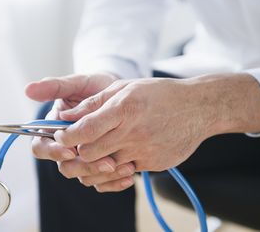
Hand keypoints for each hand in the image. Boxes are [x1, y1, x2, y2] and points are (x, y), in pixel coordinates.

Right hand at [25, 74, 136, 185]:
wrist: (123, 96)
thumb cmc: (97, 87)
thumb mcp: (79, 83)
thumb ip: (56, 87)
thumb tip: (28, 89)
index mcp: (54, 129)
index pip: (41, 147)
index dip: (52, 151)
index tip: (71, 149)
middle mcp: (67, 146)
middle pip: (64, 166)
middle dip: (83, 166)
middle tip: (106, 162)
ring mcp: (83, 158)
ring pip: (83, 176)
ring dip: (101, 175)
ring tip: (123, 167)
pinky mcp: (99, 166)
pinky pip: (102, 182)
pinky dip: (115, 181)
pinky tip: (129, 174)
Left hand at [52, 73, 259, 189]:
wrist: (198, 108)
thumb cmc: (160, 94)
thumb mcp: (125, 88)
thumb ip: (94, 103)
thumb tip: (66, 115)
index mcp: (124, 108)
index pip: (84, 130)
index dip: (66, 136)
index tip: (61, 135)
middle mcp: (133, 132)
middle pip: (89, 154)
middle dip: (76, 152)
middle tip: (75, 145)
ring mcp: (145, 151)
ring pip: (105, 167)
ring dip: (95, 162)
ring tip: (96, 150)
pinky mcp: (153, 164)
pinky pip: (125, 171)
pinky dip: (117, 165)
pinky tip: (121, 152)